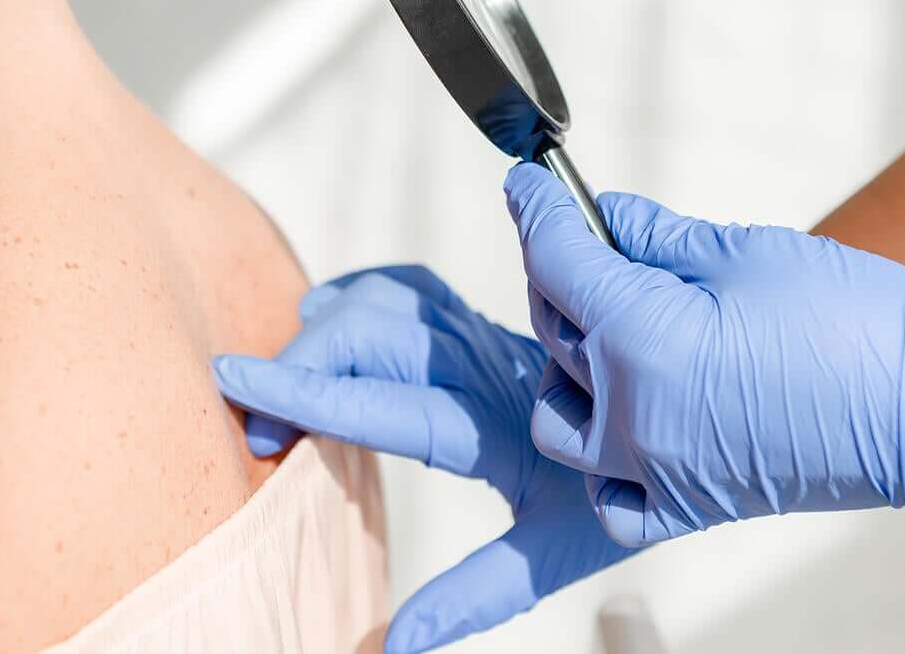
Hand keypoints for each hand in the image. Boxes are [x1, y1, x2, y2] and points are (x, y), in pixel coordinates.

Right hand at [212, 265, 636, 653]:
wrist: (671, 418)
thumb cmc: (610, 497)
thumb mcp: (550, 555)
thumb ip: (469, 596)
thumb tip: (396, 650)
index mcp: (490, 426)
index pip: (376, 403)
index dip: (300, 391)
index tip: (233, 378)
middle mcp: (480, 365)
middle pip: (367, 337)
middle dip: (298, 368)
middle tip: (256, 419)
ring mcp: (477, 333)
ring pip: (382, 303)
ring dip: (323, 330)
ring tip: (283, 378)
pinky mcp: (474, 319)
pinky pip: (405, 287)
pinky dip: (355, 294)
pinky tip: (326, 317)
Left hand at [504, 162, 904, 558]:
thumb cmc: (860, 326)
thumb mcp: (744, 252)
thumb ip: (654, 237)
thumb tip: (602, 216)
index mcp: (643, 345)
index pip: (556, 264)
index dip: (537, 212)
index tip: (528, 184)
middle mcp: (634, 419)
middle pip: (553, 330)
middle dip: (561, 273)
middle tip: (592, 235)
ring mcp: (658, 471)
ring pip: (560, 414)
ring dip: (569, 363)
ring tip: (616, 322)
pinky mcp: (688, 504)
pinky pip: (607, 491)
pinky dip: (599, 454)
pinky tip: (625, 410)